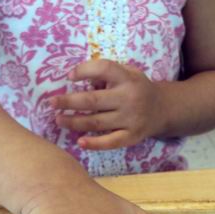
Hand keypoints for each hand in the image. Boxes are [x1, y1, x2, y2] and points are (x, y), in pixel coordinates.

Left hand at [51, 60, 165, 150]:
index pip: (103, 69)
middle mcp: (129, 98)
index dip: (84, 71)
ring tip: (59, 120)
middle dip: (69, 102)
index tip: (69, 77)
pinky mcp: (132, 137)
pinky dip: (94, 144)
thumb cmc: (137, 88)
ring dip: (74, 122)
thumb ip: (108, 74)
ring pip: (97, 122)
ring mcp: (131, 119)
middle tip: (51, 103)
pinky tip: (80, 142)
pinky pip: (110, 142)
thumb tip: (80, 80)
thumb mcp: (128, 73)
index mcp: (127, 78)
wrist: (162, 109)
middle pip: (93, 100)